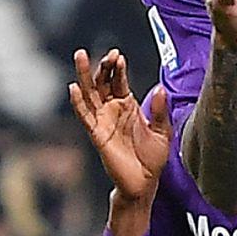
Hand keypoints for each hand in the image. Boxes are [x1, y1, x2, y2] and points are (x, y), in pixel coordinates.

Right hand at [67, 49, 170, 235]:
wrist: (145, 183)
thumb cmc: (153, 158)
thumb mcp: (163, 132)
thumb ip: (160, 111)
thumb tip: (161, 88)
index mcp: (128, 106)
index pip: (119, 81)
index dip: (117, 68)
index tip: (118, 55)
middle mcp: (113, 110)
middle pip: (102, 82)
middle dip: (102, 66)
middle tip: (105, 53)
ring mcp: (103, 121)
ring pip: (90, 94)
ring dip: (85, 76)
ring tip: (80, 56)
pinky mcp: (97, 135)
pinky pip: (85, 116)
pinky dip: (78, 102)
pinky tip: (74, 88)